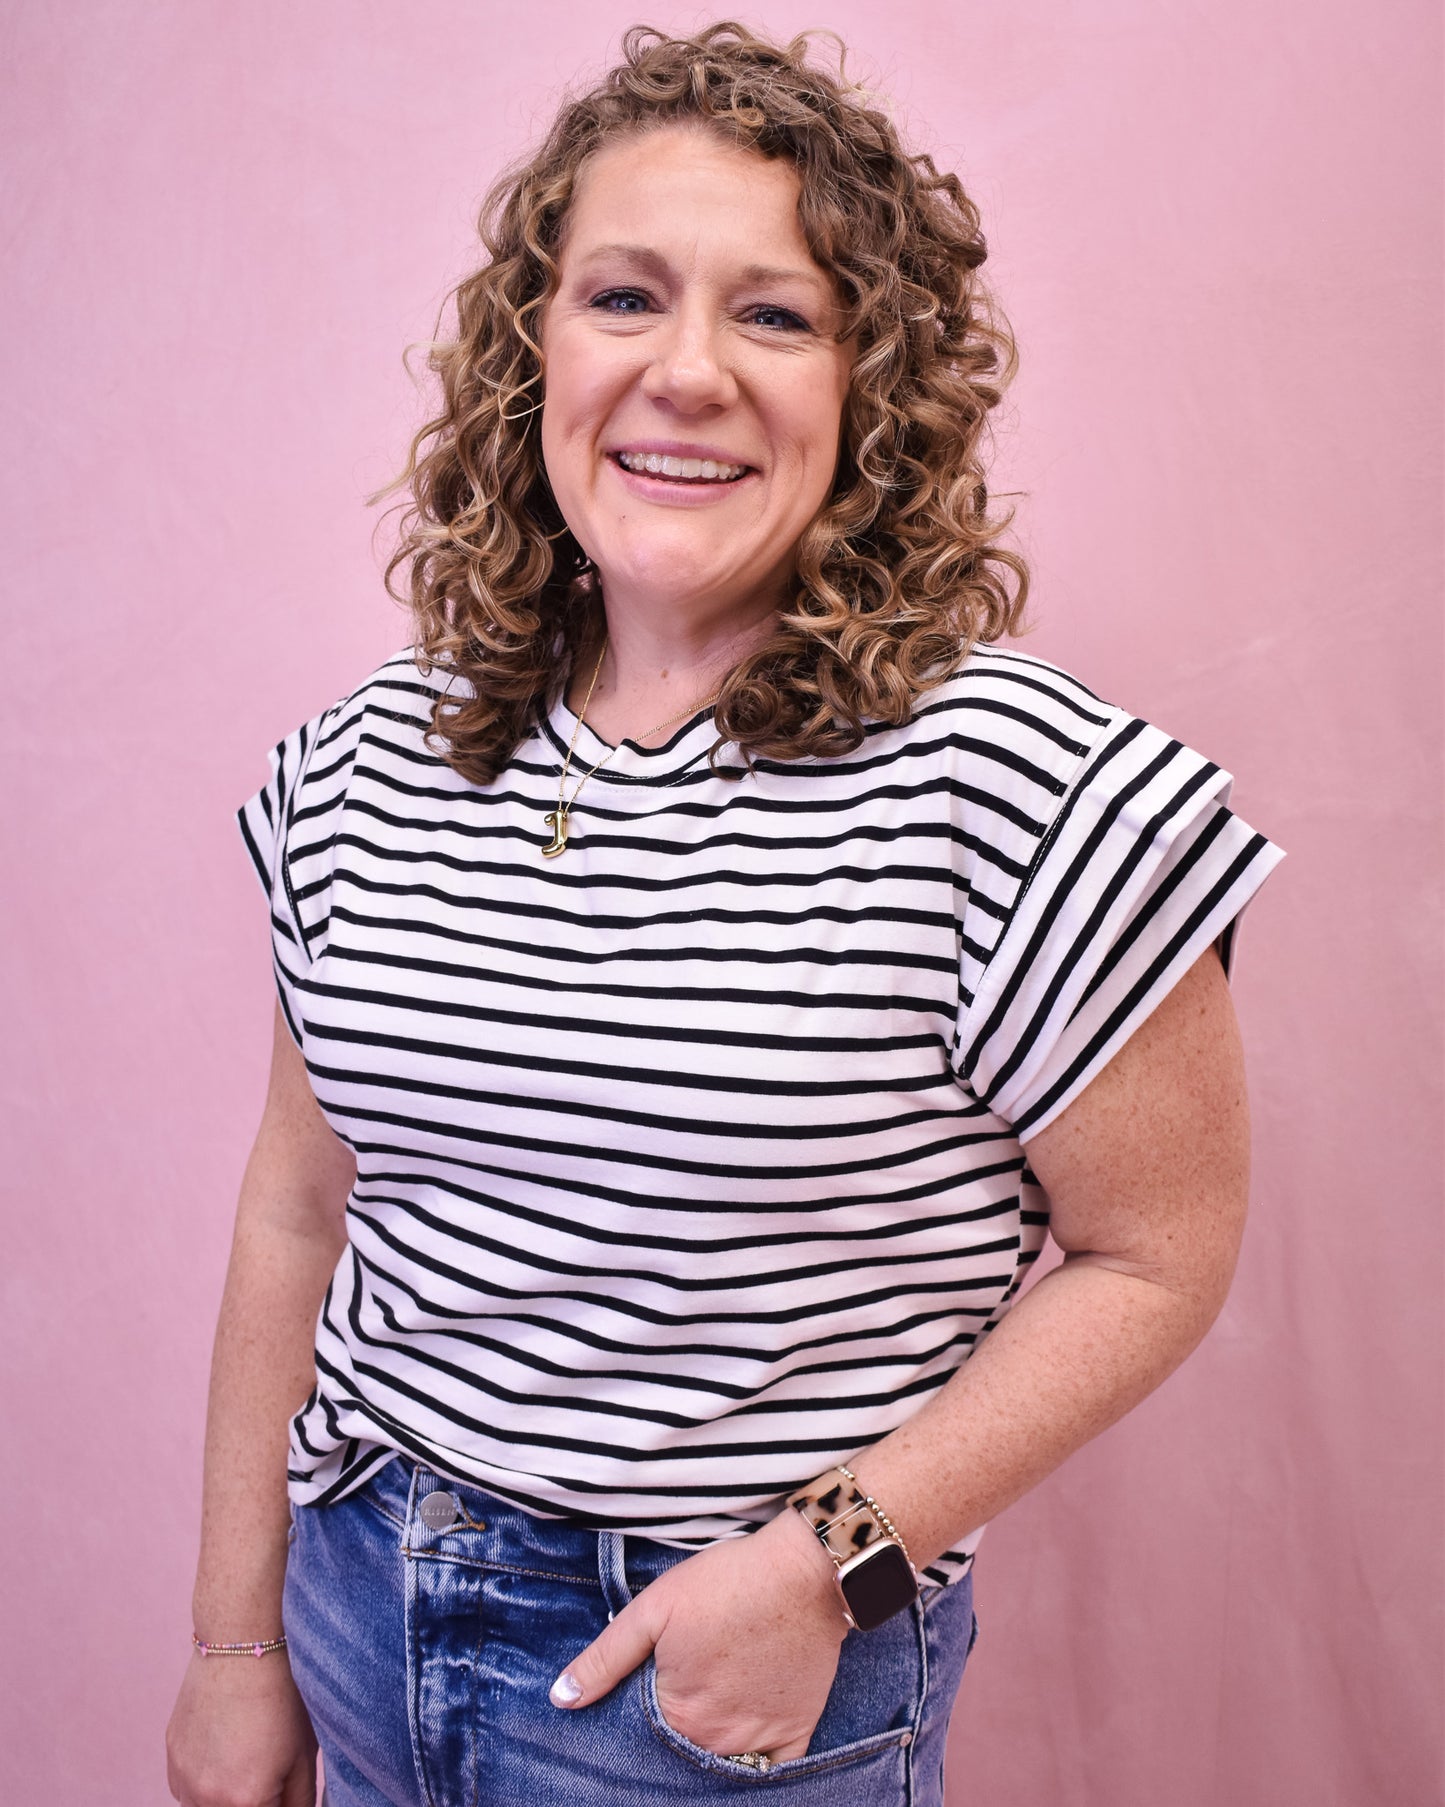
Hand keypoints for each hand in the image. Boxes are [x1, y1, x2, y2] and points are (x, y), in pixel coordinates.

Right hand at [166, 1652, 317, 1806]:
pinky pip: (185, 1790)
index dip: (276, 1803)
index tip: (281, 1785)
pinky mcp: (171, 1760)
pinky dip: (203, 1783)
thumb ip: (300, 1801)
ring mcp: (183, 1781)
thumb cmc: (281, 1698)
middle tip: (267, 1767)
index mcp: (245, 1803)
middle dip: (252, 1801)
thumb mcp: (303, 1755)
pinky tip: (225, 1749)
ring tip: (247, 1758)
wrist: (241, 1648)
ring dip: (224, 1799)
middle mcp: (207, 1800)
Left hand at [550, 1507, 847, 1761]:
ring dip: (705, 1756)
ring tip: (702, 1722)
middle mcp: (717, 1740)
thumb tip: (561, 1699)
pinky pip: (773, 1774)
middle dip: (667, 1748)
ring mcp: (761, 1741)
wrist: (804, 1572)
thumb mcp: (655, 1608)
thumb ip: (606, 1657)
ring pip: (721, 1770)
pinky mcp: (797, 1732)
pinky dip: (756, 1768)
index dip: (632, 1730)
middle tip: (676, 1706)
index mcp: (678, 1714)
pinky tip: (741, 1749)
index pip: (639, 1746)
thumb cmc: (727, 1583)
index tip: (636, 1710)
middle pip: (681, 1760)